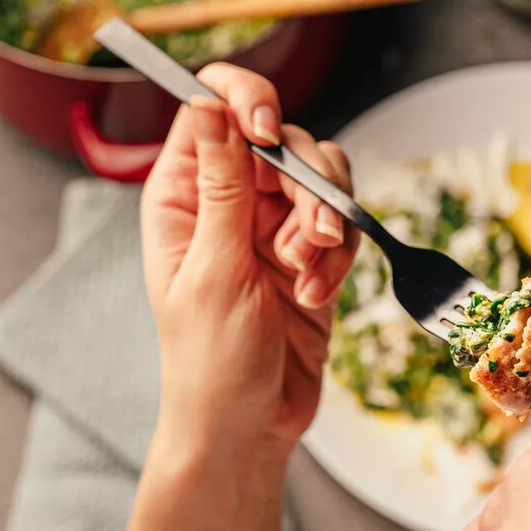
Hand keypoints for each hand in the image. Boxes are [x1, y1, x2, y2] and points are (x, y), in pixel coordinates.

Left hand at [140, 63, 358, 455]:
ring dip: (328, 221)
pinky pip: (345, 228)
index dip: (247, 103)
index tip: (268, 136)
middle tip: (307, 239)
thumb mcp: (215, 270)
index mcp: (184, 195)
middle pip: (285, 142)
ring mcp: (276, 229)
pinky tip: (316, 293)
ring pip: (324, 180)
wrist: (248, 426)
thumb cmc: (209, 361)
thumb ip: (223, 186)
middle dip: (307, 187)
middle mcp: (231, 201)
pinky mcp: (315, 258)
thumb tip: (210, 105)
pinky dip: (341, 258)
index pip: (213, 108)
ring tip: (310, 270)